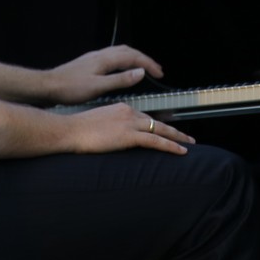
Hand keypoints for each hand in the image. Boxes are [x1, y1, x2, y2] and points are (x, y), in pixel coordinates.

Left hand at [45, 44, 163, 104]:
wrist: (47, 86)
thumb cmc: (69, 88)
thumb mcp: (98, 87)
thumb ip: (120, 79)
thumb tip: (140, 72)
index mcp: (105, 59)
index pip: (133, 57)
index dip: (148, 64)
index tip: (159, 73)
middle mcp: (100, 55)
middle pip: (128, 51)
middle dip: (144, 59)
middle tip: (155, 69)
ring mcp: (94, 58)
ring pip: (120, 52)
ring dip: (134, 58)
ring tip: (142, 67)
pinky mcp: (89, 63)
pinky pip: (112, 56)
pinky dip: (123, 61)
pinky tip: (121, 70)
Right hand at [67, 102, 194, 155]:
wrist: (70, 130)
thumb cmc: (77, 130)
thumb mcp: (97, 124)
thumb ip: (110, 127)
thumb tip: (113, 136)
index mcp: (121, 108)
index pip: (143, 117)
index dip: (156, 126)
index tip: (164, 131)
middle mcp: (129, 112)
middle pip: (156, 121)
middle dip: (173, 129)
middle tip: (186, 136)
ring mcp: (130, 123)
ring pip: (160, 129)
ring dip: (177, 138)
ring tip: (189, 144)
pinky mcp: (129, 136)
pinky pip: (155, 140)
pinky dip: (170, 145)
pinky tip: (180, 151)